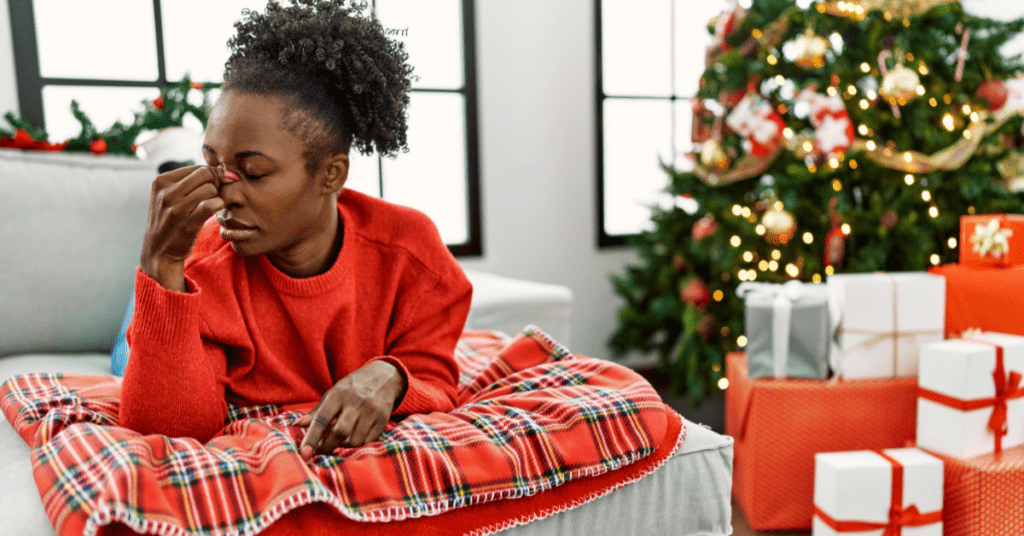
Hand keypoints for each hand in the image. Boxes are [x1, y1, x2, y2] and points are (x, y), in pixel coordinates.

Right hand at [139, 165, 224, 291]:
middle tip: (215, 196)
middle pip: (205, 175)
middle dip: (216, 184)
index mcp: (161, 181)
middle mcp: (166, 192)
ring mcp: (175, 208)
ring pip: (210, 189)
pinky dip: (218, 206)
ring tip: (211, 206)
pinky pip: (211, 204)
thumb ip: (191, 181)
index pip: (197, 168)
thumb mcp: (171, 196)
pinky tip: (215, 211)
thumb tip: (223, 170)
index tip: (214, 187)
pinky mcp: (187, 223)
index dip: (212, 175)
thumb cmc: (171, 221)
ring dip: (216, 197)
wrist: (158, 252)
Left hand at [297, 360, 406, 455]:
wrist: (384, 377)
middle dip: (327, 447)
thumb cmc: (352, 388)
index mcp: (339, 394)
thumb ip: (317, 411)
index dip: (312, 437)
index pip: (322, 418)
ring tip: (337, 444)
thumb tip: (297, 425)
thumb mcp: (333, 393)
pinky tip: (352, 441)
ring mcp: (371, 411)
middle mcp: (356, 402)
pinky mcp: (383, 419)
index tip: (304, 452)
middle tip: (319, 453)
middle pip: (340, 432)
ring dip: (343, 448)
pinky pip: (368, 442)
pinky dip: (357, 446)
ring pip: (354, 440)